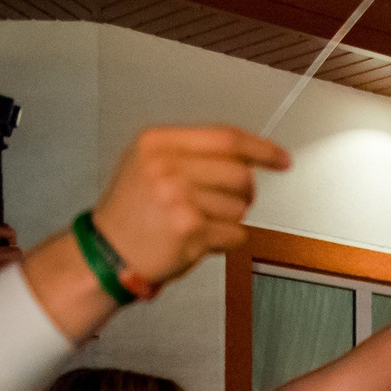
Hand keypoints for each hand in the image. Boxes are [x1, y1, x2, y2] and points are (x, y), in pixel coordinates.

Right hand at [88, 125, 290, 288]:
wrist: (108, 252)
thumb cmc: (132, 212)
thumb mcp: (148, 163)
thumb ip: (192, 152)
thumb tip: (248, 154)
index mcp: (156, 143)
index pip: (226, 138)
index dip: (261, 148)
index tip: (281, 158)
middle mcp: (166, 166)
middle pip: (240, 173)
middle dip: (244, 192)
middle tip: (227, 202)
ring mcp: (178, 198)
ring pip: (241, 206)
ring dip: (229, 219)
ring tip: (199, 222)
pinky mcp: (191, 229)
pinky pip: (235, 233)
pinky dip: (225, 241)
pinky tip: (198, 239)